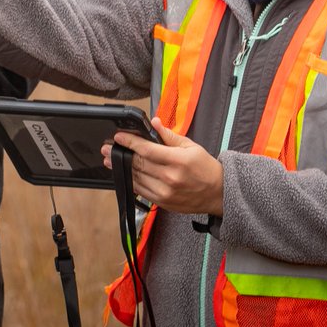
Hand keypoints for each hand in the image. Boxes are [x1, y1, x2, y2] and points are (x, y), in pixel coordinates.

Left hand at [102, 116, 224, 215]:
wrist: (218, 194)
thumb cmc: (205, 168)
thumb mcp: (191, 146)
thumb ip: (169, 135)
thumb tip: (154, 123)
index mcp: (178, 161)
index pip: (147, 150)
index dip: (130, 142)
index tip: (118, 137)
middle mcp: (170, 178)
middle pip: (139, 164)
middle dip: (120, 154)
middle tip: (107, 147)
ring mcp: (166, 193)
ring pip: (137, 178)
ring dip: (121, 168)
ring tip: (110, 159)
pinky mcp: (163, 203)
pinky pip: (141, 191)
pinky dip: (131, 181)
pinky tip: (124, 173)